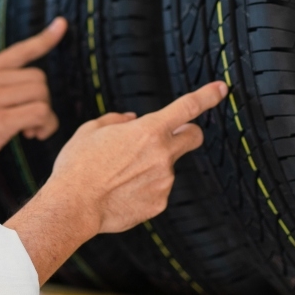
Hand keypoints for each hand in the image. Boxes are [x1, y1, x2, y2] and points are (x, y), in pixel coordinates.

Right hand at [0, 17, 65, 191]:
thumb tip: (22, 94)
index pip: (18, 50)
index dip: (44, 39)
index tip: (61, 24)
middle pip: (38, 77)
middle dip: (42, 101)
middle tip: (31, 123)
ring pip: (42, 95)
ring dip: (45, 116)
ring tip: (30, 132)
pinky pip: (39, 113)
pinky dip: (44, 126)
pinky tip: (31, 136)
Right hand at [4, 80, 226, 283]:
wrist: (73, 206)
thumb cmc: (78, 165)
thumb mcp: (90, 130)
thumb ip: (115, 120)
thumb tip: (130, 119)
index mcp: (148, 130)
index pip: (187, 107)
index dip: (208, 95)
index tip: (221, 88)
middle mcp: (163, 155)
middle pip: (193, 137)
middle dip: (186, 133)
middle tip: (165, 137)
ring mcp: (164, 181)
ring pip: (167, 166)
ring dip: (151, 165)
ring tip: (119, 174)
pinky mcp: (159, 203)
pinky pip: (157, 189)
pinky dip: (143, 188)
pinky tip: (121, 191)